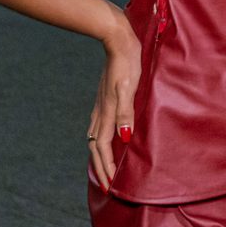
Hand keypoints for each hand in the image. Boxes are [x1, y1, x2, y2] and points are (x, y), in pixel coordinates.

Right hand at [87, 9, 140, 193]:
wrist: (117, 40)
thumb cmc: (128, 63)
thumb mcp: (129, 88)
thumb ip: (125, 113)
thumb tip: (124, 138)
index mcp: (107, 112)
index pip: (103, 148)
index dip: (105, 168)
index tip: (109, 186)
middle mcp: (100, 112)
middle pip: (96, 147)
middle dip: (99, 168)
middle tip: (105, 186)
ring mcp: (101, 106)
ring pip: (95, 138)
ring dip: (98, 156)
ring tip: (104, 169)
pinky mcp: (105, 99)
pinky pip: (99, 127)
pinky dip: (101, 141)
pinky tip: (107, 140)